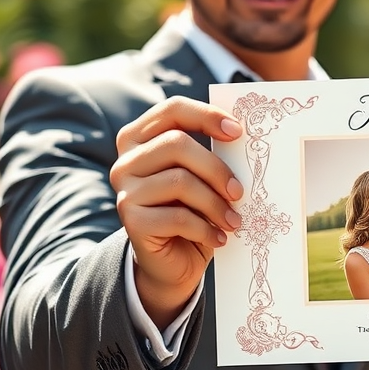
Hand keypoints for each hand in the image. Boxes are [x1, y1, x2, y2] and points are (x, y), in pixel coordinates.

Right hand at [110, 96, 243, 327]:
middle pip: (176, 144)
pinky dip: (205, 229)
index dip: (206, 115)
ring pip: (179, 181)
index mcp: (141, 137)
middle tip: (240, 192)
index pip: (173, 109)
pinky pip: (177, 217)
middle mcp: (126, 160)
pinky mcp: (131, 221)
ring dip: (215, 204)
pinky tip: (219, 238)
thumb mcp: (202, 176)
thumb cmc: (193, 208)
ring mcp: (125, 190)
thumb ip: (212, 152)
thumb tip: (243, 136)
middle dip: (216, 169)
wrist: (173, 260)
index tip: (238, 132)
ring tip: (233, 221)